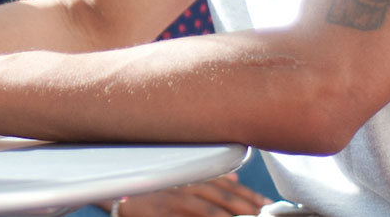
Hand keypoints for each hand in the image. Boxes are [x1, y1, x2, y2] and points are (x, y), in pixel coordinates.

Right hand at [115, 175, 273, 216]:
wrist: (124, 202)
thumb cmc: (155, 192)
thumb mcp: (181, 180)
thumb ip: (207, 179)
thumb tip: (234, 179)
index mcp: (190, 177)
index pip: (225, 186)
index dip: (247, 195)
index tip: (265, 204)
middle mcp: (184, 188)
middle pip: (221, 198)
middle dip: (245, 207)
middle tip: (263, 214)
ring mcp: (174, 203)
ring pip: (209, 211)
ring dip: (230, 216)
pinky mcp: (165, 216)